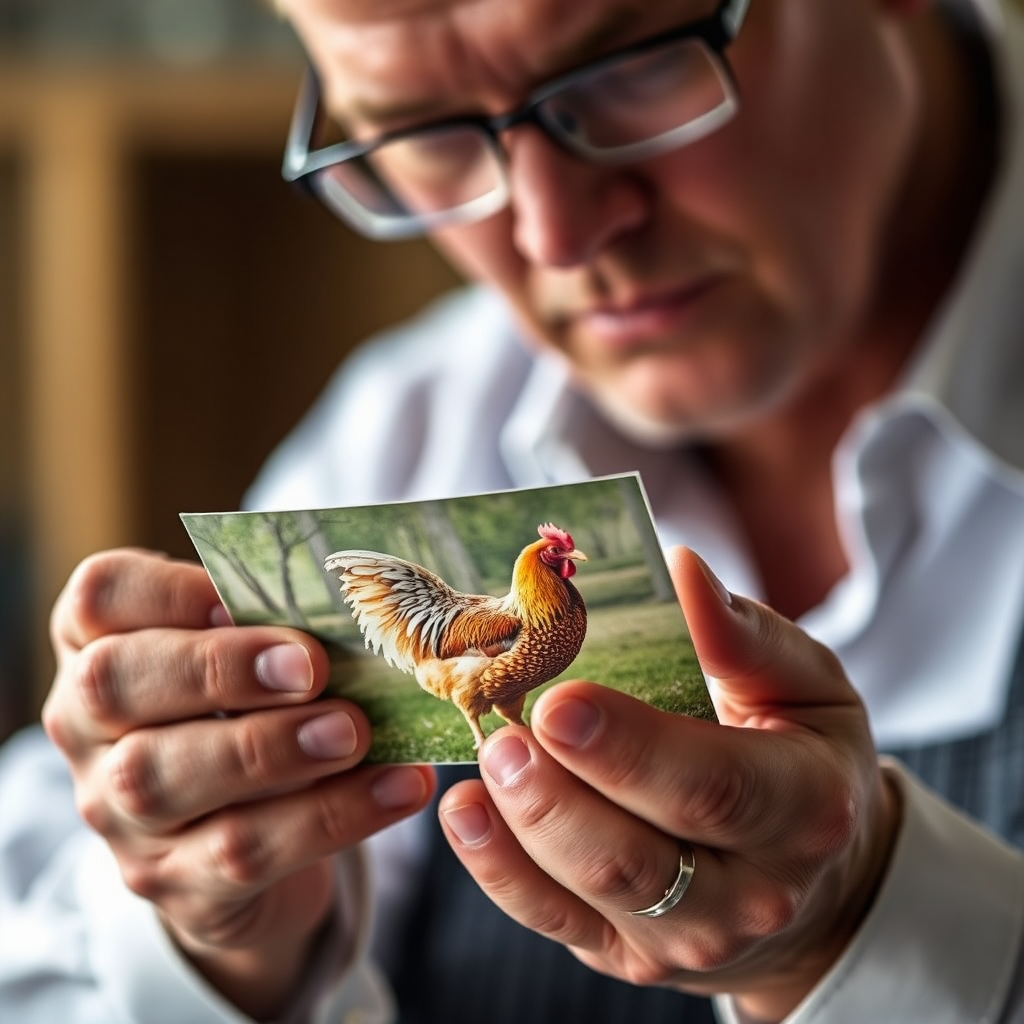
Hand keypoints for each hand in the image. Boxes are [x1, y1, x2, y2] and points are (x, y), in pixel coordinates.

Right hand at [43, 549, 434, 1017]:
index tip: (236, 595)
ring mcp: (119, 811)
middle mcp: (88, 726)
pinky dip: (331, 816)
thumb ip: (280, 626)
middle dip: (217, 668)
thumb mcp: (258, 659)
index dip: (165, 591)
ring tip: (353, 732)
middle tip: (311, 667)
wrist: (251, 839)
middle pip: (114, 684)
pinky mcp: (174, 880)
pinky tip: (398, 786)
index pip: (100, 596)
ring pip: (165, 778)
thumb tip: (350, 607)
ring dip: (270, 750)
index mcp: (103, 643)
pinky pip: (242, 852)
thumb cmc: (256, 711)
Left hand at [437, 547, 898, 1019]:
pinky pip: (553, 920)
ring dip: (523, 827)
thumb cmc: (802, 754)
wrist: (812, 876)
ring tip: (486, 757)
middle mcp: (752, 891)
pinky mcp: (629, 952)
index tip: (561, 702)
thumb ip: (744, 634)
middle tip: (505, 733)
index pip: (714, 787)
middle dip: (559, 796)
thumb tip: (681, 568)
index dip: (632, 749)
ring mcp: (687, 935)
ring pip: (590, 894)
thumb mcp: (803, 684)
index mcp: (804, 808)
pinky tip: (467, 809)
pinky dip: (499, 869)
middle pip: (640, 858)